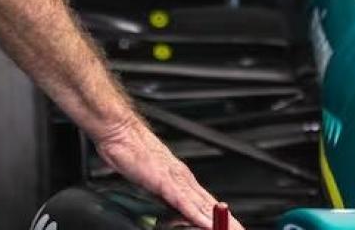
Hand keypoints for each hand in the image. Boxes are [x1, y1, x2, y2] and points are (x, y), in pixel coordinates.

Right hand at [93, 124, 242, 229]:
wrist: (122, 133)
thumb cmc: (132, 152)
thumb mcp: (150, 179)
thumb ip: (162, 194)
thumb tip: (166, 208)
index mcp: (181, 177)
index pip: (205, 201)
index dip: (219, 215)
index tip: (232, 225)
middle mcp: (183, 178)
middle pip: (209, 205)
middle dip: (226, 220)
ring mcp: (176, 180)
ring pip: (202, 205)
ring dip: (217, 220)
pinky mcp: (164, 182)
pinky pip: (183, 202)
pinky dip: (196, 214)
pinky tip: (206, 223)